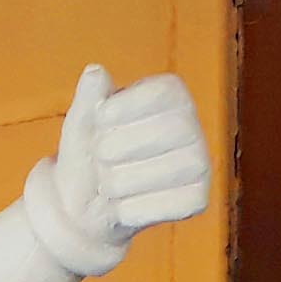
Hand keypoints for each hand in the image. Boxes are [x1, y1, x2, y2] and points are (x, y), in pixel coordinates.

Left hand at [30, 67, 210, 276]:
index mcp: (171, 96)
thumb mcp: (81, 123)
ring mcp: (200, 163)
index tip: (100, 121)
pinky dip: (133, 210)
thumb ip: (88, 97)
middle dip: (114, 150)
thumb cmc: (87, 156)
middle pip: (161, 132)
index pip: (160, 94)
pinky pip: (167, 206)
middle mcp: (193, 126)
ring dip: (118, 184)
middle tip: (101, 159)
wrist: (83, 208)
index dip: (122, 109)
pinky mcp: (198, 199)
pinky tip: (124, 205)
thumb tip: (94, 71)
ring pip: (160, 174)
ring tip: (110, 184)